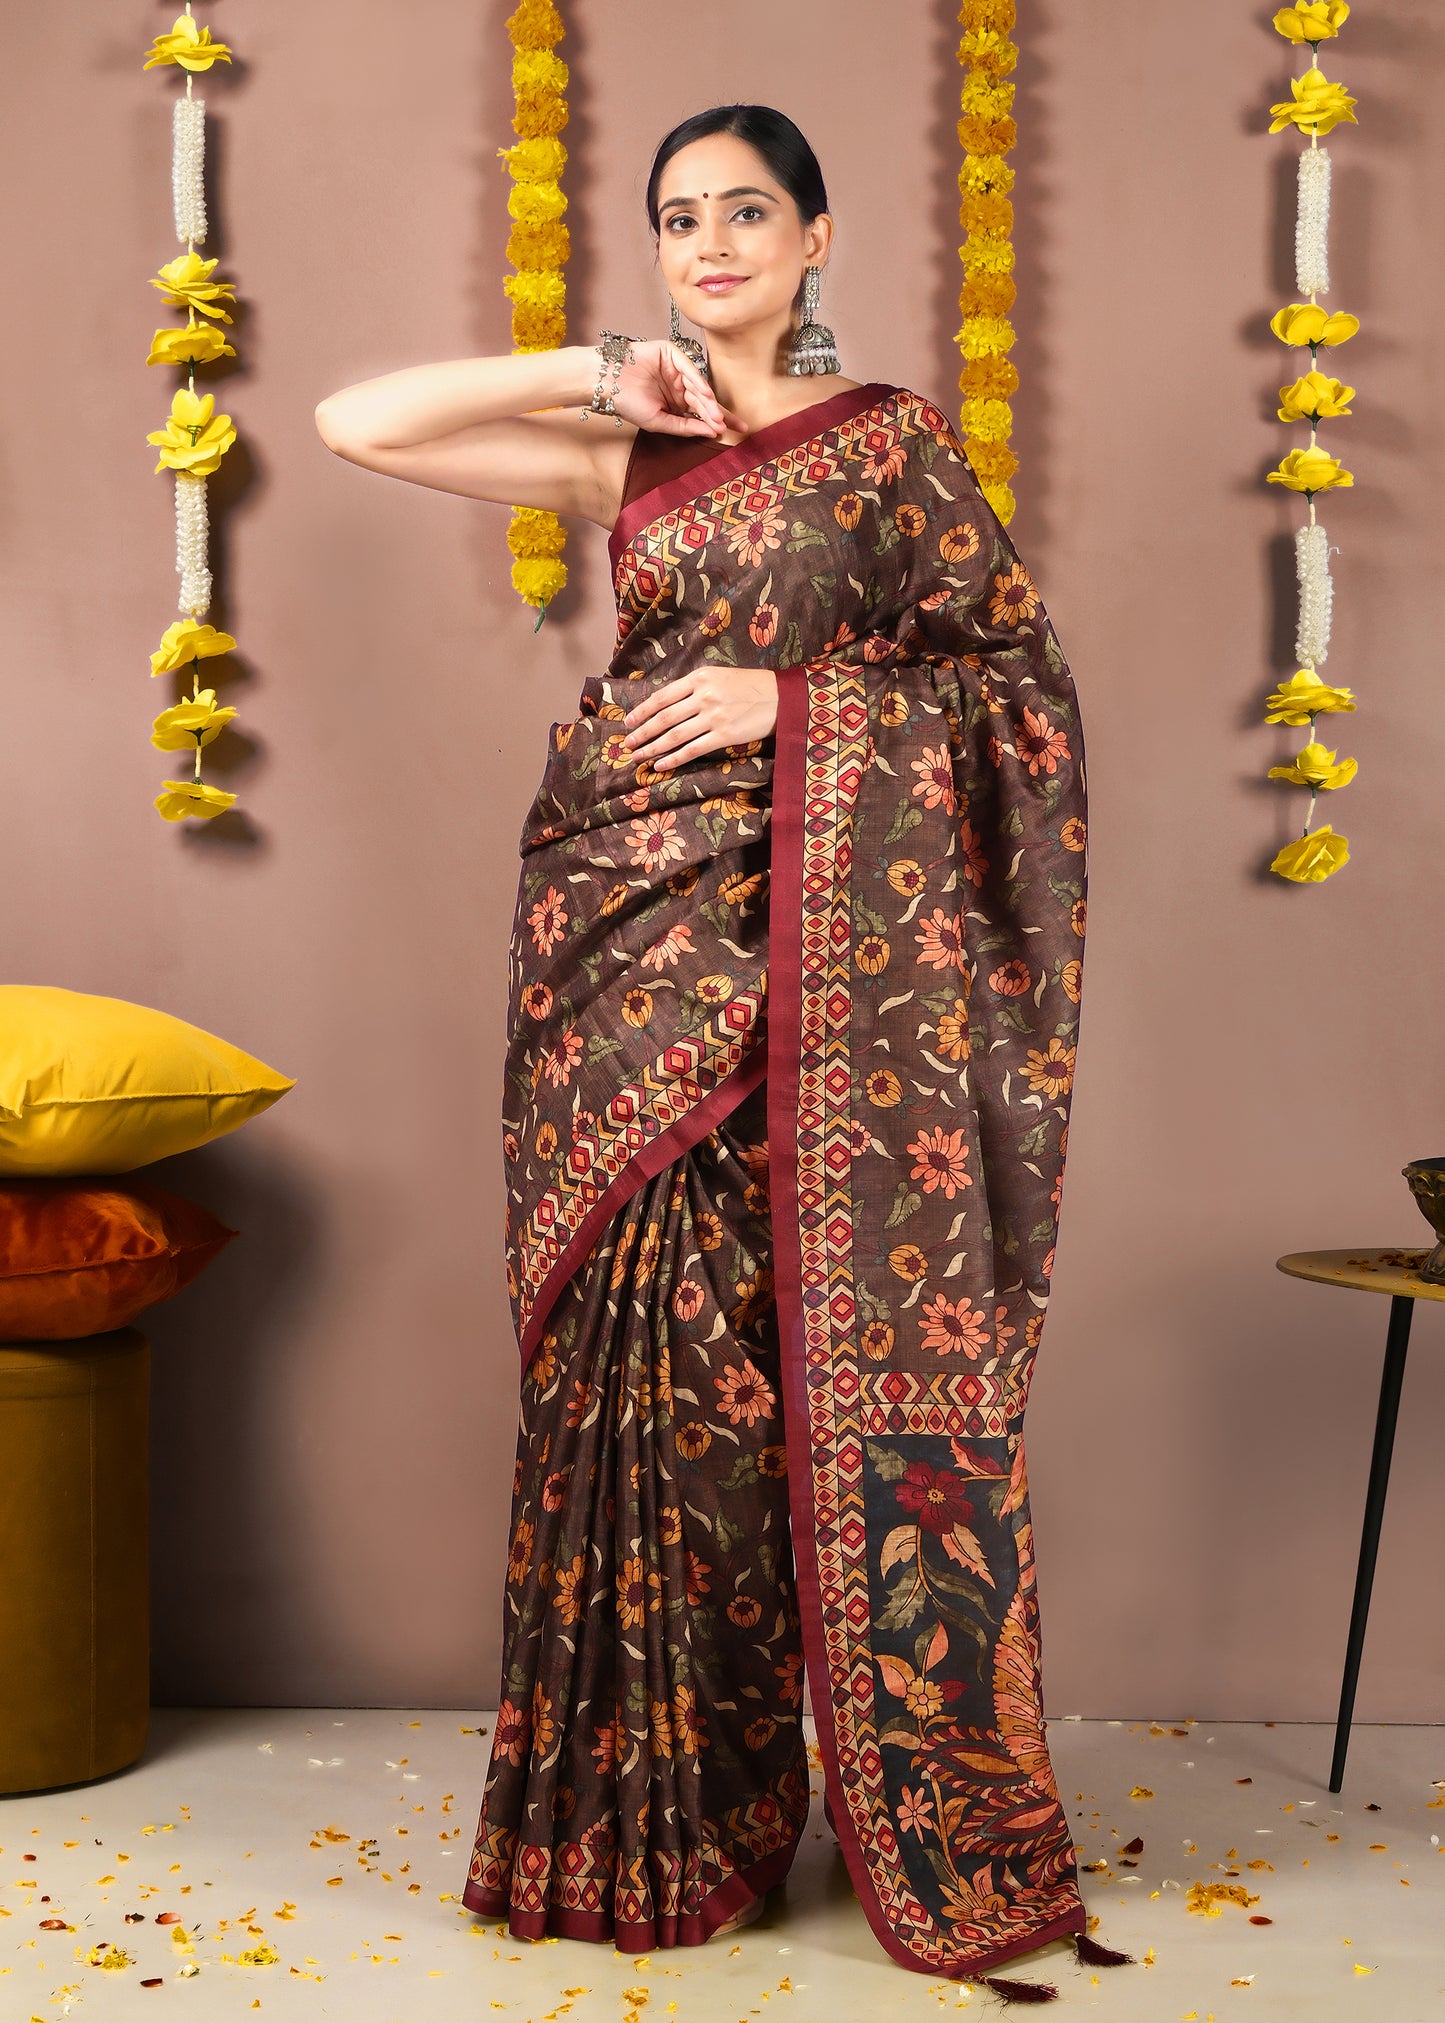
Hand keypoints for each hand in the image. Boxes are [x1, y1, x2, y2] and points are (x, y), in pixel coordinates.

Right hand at [609, 339, 746, 439]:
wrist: (607, 383)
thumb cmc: (628, 404)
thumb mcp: (659, 422)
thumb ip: (685, 427)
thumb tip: (712, 431)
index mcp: (676, 403)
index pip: (702, 413)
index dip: (718, 421)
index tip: (737, 431)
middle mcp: (678, 385)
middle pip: (703, 400)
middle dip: (715, 413)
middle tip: (727, 425)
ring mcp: (676, 369)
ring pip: (698, 386)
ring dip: (708, 401)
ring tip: (716, 416)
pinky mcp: (671, 353)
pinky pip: (688, 368)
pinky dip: (697, 380)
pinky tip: (704, 394)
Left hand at [621, 668, 778, 770]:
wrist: (781, 697)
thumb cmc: (749, 685)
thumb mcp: (718, 676)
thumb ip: (693, 687)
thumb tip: (666, 704)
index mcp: (699, 678)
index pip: (662, 697)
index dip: (642, 711)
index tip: (628, 722)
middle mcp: (704, 696)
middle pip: (664, 718)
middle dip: (642, 733)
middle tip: (628, 744)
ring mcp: (714, 717)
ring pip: (674, 735)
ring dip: (653, 748)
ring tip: (638, 756)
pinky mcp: (724, 735)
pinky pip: (692, 750)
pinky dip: (673, 759)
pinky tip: (660, 765)